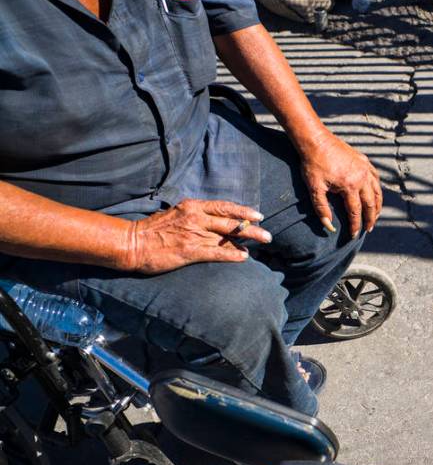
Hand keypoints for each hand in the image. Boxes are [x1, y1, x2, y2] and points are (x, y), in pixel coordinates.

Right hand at [120, 199, 270, 273]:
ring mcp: (194, 234)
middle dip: (252, 228)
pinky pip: (217, 252)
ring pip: (228, 236)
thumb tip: (214, 221)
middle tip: (268, 234)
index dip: (243, 211)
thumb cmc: (153, 231)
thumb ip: (195, 216)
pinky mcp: (190, 251)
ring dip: (247, 241)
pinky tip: (243, 258)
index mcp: (192, 206)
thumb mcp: (176, 214)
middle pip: (231, 221)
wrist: (132, 243)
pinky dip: (232, 255)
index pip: (224, 206)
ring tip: (263, 243)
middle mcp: (196, 217)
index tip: (258, 215)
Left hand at [301, 132, 381, 236]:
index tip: (354, 235)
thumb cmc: (313, 164)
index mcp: (350, 186)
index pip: (355, 211)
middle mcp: (362, 177)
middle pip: (370, 203)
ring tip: (375, 216)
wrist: (316, 140)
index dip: (355, 225)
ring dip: (377, 205)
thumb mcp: (314, 188)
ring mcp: (365, 168)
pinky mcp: (364, 161)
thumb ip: (322, 209)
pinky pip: (375, 177)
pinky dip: (377, 188)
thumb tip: (329, 227)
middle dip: (370, 218)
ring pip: (377, 191)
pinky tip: (375, 194)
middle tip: (369, 229)